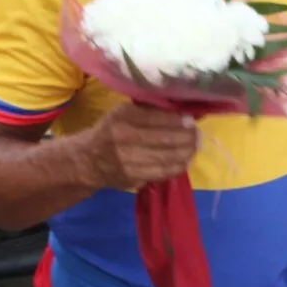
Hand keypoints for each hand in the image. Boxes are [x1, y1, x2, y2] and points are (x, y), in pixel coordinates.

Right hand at [78, 103, 199, 190]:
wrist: (88, 160)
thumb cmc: (111, 130)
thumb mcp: (123, 112)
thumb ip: (148, 110)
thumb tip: (181, 109)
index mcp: (123, 117)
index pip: (157, 119)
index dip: (179, 121)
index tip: (192, 120)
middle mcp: (124, 138)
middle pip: (165, 139)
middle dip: (187, 137)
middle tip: (198, 134)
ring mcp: (128, 161)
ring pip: (167, 157)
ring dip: (186, 152)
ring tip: (195, 146)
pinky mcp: (133, 177)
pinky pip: (163, 172)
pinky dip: (178, 166)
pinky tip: (186, 159)